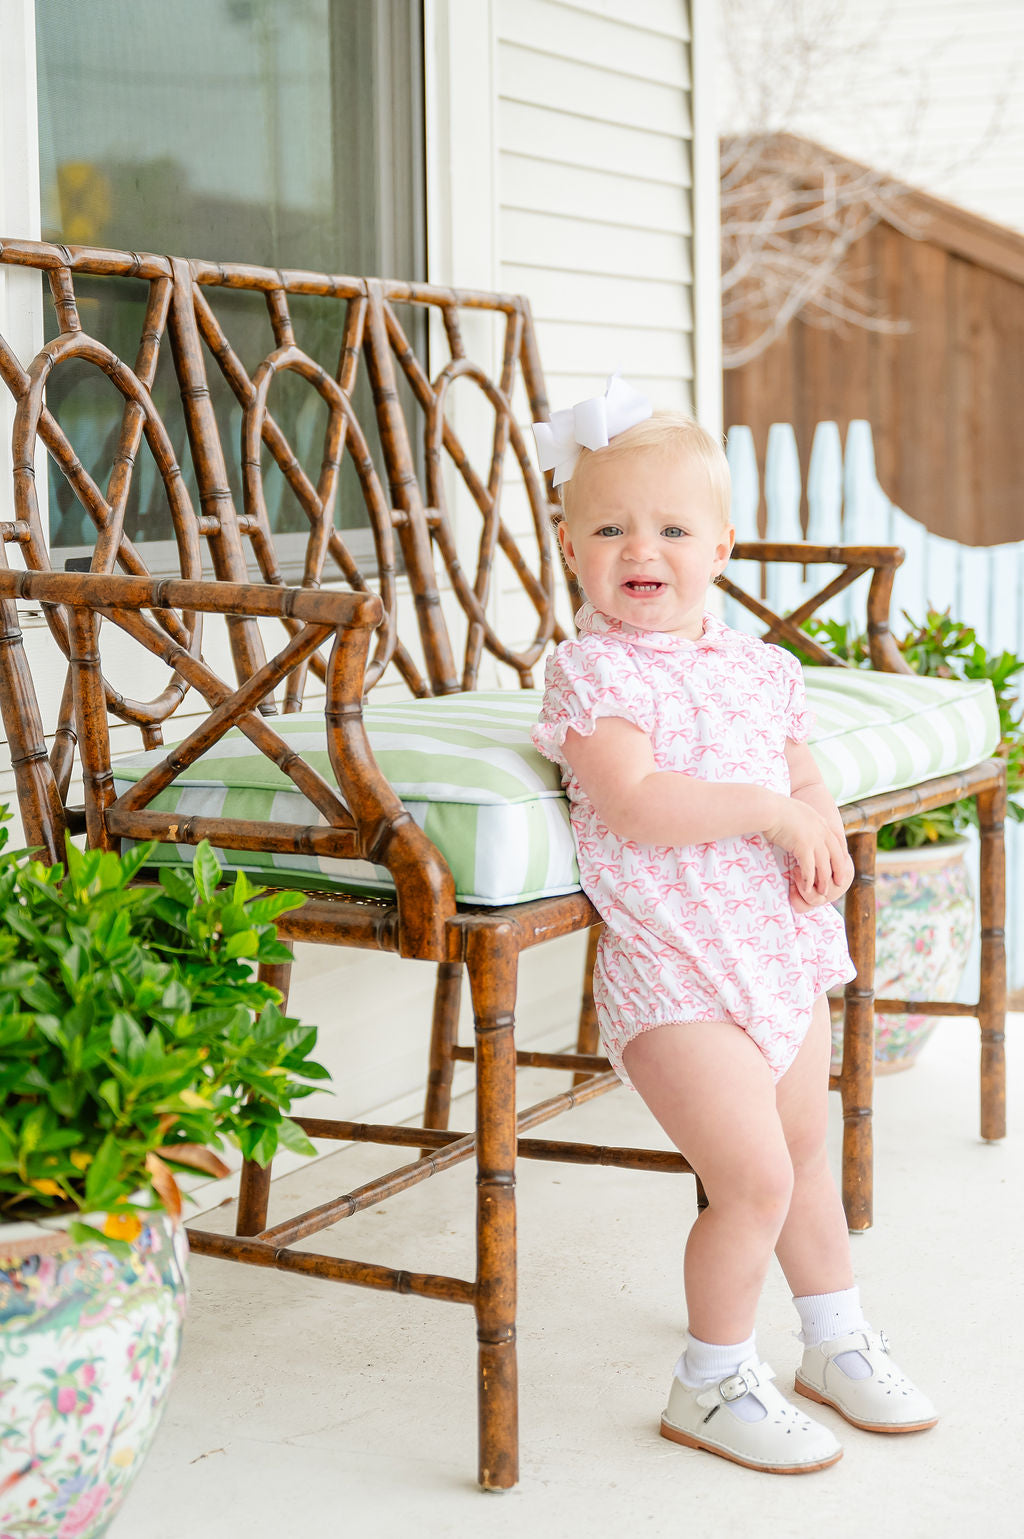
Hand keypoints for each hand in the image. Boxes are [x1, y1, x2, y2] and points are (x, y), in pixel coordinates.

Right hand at [764, 795, 853, 909]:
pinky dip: (808, 880)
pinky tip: (806, 888)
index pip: (836, 841)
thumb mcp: (795, 811)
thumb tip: (798, 824)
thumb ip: (802, 820)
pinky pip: (809, 869)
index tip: (841, 864)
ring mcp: (814, 839)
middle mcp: (821, 830)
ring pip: (824, 865)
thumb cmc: (774, 809)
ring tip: (822, 891)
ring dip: (823, 881)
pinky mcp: (803, 847)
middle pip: (836, 855)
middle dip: (838, 870)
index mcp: (820, 821)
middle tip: (839, 883)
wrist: (767, 808)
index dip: (840, 854)